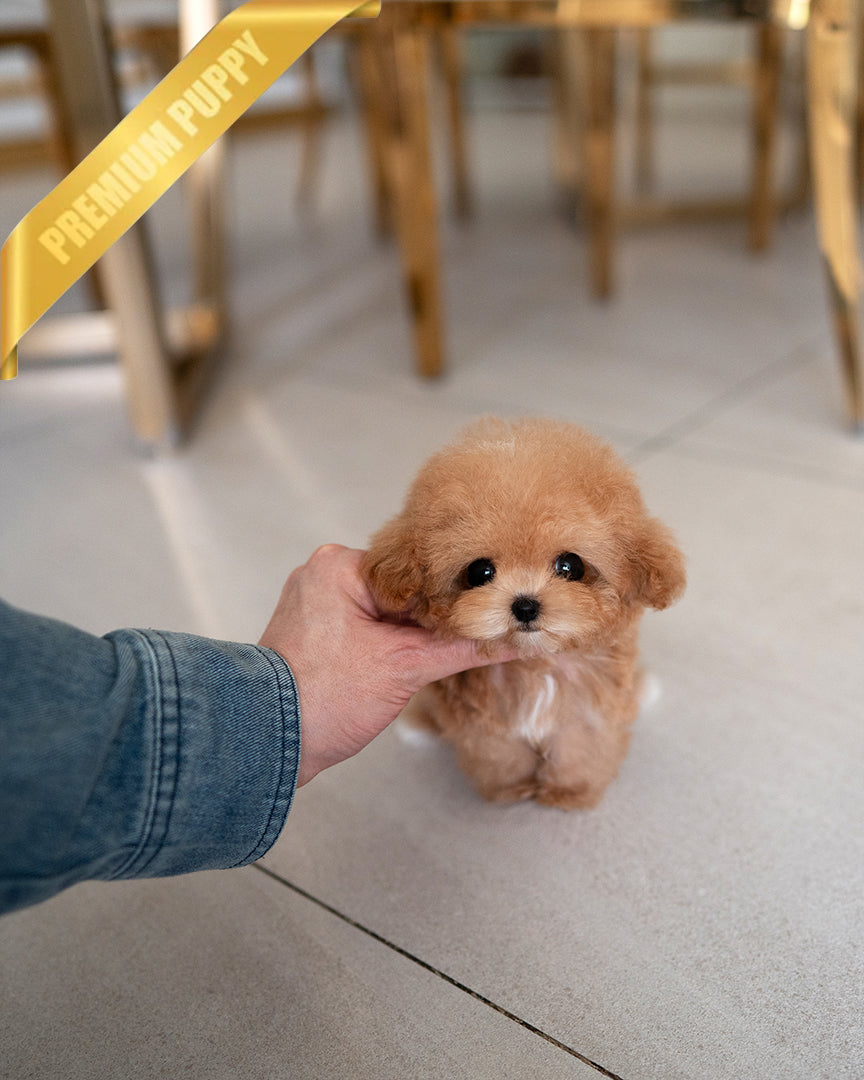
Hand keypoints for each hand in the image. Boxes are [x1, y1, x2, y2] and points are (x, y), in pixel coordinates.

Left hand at [259, 544, 513, 785]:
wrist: (266, 743)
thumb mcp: (405, 667)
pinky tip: (428, 654)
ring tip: (462, 642)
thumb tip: (515, 638)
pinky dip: (398, 640)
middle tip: (486, 623)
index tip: (493, 603)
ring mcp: (321, 602)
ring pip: (391, 608)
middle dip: (441, 612)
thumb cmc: (324, 698)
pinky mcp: (320, 631)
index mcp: (341, 565)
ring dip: (420, 629)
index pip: (418, 566)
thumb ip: (463, 647)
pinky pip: (372, 625)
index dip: (457, 589)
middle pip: (407, 586)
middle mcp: (326, 573)